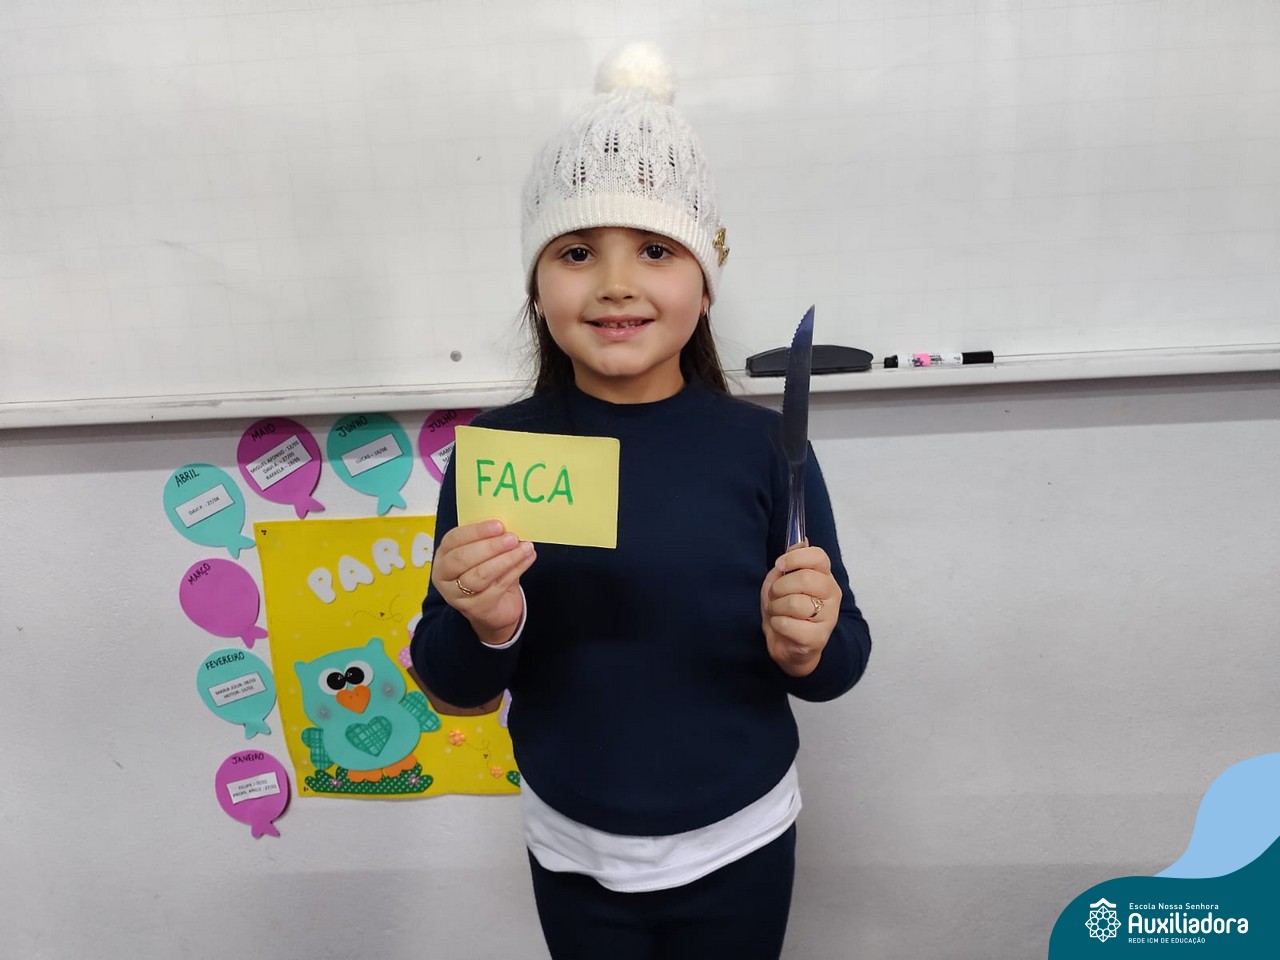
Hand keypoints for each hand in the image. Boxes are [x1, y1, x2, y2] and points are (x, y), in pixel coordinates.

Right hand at [431, 520, 535, 645]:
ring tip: (525, 548)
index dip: (476, 531)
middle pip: (463, 558)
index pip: (455, 539)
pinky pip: (498, 586)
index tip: (498, 525)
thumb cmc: (487, 574)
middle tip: (512, 538)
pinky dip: (515, 570)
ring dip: (506, 559)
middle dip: (490, 546)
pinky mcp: (476, 608)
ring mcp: (458, 595)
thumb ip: (491, 539)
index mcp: (444, 555)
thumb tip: (510, 524)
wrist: (494, 608)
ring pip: (481, 574)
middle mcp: (445, 576)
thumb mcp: (484, 553)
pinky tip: (527, 559)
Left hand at [760, 542, 840, 676]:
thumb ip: (790, 562)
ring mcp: (828, 617)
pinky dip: (777, 624)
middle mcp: (832, 594)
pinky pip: (788, 624)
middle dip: (780, 587)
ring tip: (777, 613)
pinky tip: (781, 627)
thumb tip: (800, 539)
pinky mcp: (818, 638)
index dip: (795, 558)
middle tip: (775, 596)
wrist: (788, 646)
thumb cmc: (785, 611)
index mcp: (824, 576)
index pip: (819, 556)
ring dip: (776, 608)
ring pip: (795, 603)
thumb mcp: (783, 582)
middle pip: (806, 579)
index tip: (780, 566)